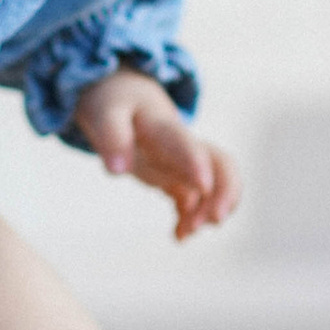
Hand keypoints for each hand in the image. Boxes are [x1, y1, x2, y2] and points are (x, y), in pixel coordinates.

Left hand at [70, 69, 240, 240]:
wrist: (125, 94)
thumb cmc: (115, 104)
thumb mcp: (105, 115)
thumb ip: (111, 138)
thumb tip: (117, 171)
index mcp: (163, 127)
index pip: (185, 143)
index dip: (196, 163)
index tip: (204, 186)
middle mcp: (182, 145)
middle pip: (220, 163)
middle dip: (225, 191)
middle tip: (215, 221)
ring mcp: (183, 161)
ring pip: (217, 183)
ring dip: (210, 209)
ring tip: (187, 233)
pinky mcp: (178, 175)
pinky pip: (197, 198)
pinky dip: (192, 217)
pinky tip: (178, 235)